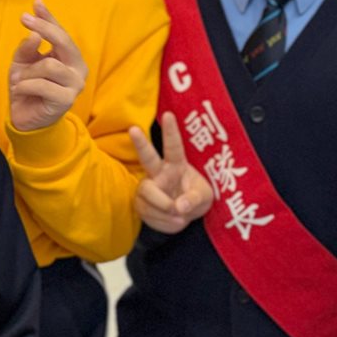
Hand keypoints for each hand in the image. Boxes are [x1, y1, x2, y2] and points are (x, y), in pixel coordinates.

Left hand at [8, 0, 87, 131]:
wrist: (26, 119)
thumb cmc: (27, 87)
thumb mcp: (22, 62)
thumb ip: (27, 48)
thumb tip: (33, 34)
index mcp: (70, 57)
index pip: (61, 32)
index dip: (49, 17)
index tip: (36, 4)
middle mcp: (78, 68)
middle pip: (64, 41)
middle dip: (44, 27)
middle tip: (25, 20)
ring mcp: (75, 85)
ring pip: (49, 65)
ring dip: (28, 71)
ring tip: (19, 80)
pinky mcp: (66, 100)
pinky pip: (42, 84)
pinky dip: (26, 85)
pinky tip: (20, 90)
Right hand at [128, 111, 214, 233]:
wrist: (183, 216)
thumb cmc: (195, 198)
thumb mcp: (204, 198)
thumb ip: (193, 200)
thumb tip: (178, 207)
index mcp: (176, 165)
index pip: (173, 147)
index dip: (171, 131)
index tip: (168, 115)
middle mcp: (159, 172)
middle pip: (147, 157)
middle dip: (141, 143)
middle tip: (133, 129)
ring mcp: (147, 187)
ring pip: (148, 194)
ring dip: (165, 210)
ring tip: (180, 217)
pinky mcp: (140, 203)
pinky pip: (148, 213)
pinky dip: (163, 222)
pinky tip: (173, 220)